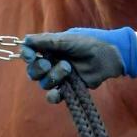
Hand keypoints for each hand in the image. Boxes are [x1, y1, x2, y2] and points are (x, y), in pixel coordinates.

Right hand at [21, 27, 136, 102]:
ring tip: (68, 69)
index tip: (30, 55)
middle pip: (33, 70)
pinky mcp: (69, 88)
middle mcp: (52, 62)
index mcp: (49, 49)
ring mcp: (60, 76)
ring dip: (53, 77)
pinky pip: (55, 96)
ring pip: (43, 83)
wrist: (110, 56)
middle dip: (38, 68)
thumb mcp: (67, 40)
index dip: (26, 55)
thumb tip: (25, 40)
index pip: (30, 52)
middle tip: (48, 63)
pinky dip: (54, 97)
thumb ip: (47, 41)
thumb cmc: (90, 43)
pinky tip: (58, 93)